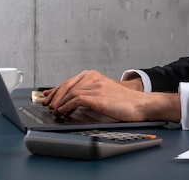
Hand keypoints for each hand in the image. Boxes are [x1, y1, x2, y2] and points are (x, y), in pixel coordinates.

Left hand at [42, 70, 180, 121]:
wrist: (142, 104)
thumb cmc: (125, 103)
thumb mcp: (104, 94)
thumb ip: (89, 95)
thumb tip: (71, 103)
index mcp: (95, 76)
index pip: (70, 81)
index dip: (56, 89)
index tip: (47, 95)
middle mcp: (94, 78)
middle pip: (68, 84)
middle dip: (54, 95)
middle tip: (46, 104)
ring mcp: (97, 87)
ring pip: (70, 91)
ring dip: (59, 102)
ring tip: (53, 110)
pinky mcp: (99, 97)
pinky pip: (77, 99)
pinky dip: (67, 105)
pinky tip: (63, 112)